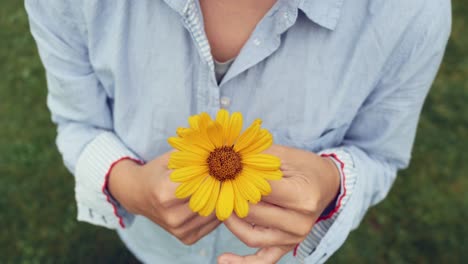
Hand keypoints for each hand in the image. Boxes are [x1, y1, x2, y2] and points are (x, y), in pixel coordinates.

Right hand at [108, 152, 220, 244]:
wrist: (138, 195)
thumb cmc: (157, 172)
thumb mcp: (170, 158)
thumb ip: (192, 154)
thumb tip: (218, 150)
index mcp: (165, 193)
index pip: (201, 183)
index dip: (214, 173)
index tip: (223, 166)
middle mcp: (171, 215)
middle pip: (210, 200)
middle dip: (222, 187)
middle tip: (230, 176)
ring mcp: (179, 229)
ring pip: (214, 214)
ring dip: (223, 200)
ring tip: (227, 186)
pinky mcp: (186, 238)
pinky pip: (212, 224)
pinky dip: (218, 212)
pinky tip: (218, 200)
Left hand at [218, 145, 339, 262]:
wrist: (325, 184)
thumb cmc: (303, 166)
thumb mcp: (284, 155)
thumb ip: (258, 159)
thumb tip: (228, 161)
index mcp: (303, 197)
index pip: (261, 191)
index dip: (239, 180)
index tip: (225, 171)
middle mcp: (300, 222)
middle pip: (254, 214)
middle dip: (232, 200)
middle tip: (219, 187)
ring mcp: (294, 238)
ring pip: (252, 236)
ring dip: (232, 223)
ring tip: (220, 209)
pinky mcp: (287, 246)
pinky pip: (263, 260)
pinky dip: (242, 263)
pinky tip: (222, 259)